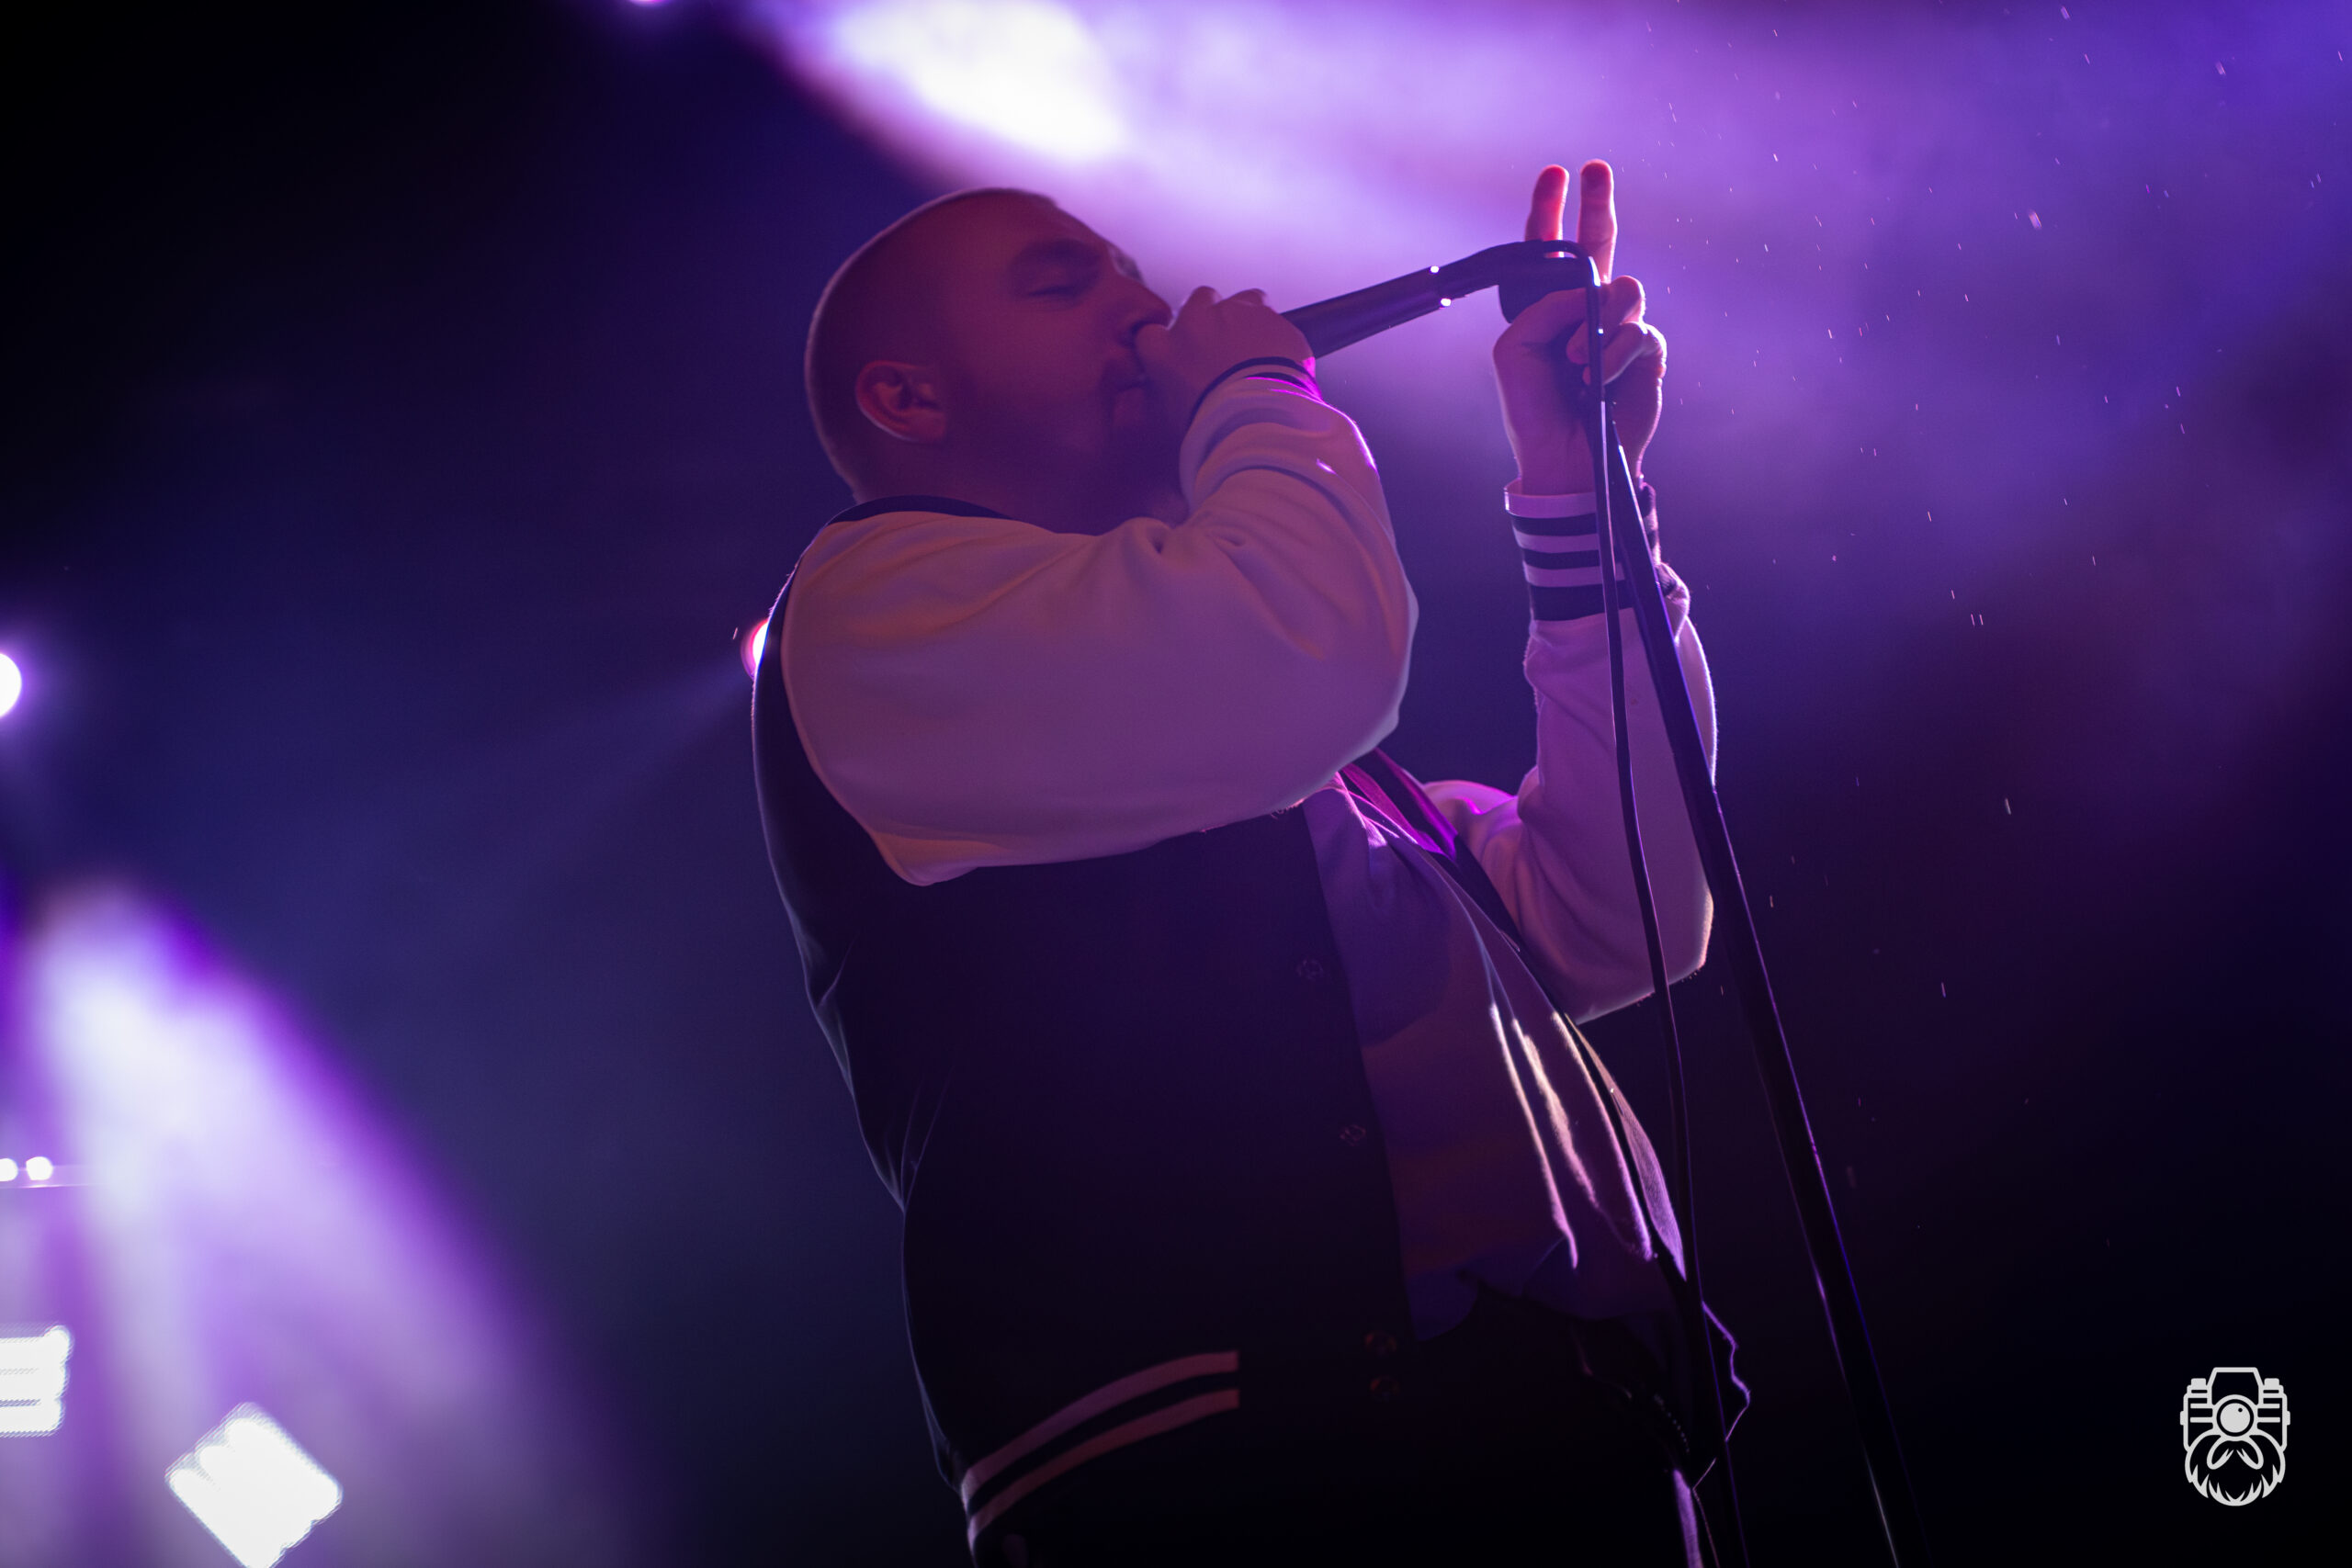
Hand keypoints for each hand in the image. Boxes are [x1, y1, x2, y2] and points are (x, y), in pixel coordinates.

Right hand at [1136, 285, 1310, 426]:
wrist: (1259, 420)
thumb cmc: (1212, 424)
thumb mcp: (1169, 418)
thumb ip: (1164, 394)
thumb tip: (1173, 390)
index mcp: (1163, 349)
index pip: (1151, 334)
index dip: (1168, 345)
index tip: (1180, 359)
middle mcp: (1197, 321)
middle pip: (1202, 300)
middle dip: (1212, 317)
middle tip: (1223, 349)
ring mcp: (1238, 313)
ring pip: (1244, 300)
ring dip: (1247, 318)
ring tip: (1256, 351)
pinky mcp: (1274, 320)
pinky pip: (1276, 321)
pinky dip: (1277, 338)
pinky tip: (1280, 364)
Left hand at [1492, 161, 1667, 494]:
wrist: (1564, 458)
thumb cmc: (1533, 408)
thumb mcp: (1514, 349)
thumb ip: (1544, 306)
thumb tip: (1591, 290)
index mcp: (1550, 307)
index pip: (1552, 252)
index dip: (1551, 212)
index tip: (1555, 174)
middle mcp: (1587, 311)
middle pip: (1600, 244)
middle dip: (1597, 203)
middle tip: (1594, 168)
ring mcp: (1620, 329)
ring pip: (1625, 287)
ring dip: (1597, 322)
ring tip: (1574, 362)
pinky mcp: (1647, 352)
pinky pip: (1637, 330)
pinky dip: (1614, 352)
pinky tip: (1598, 378)